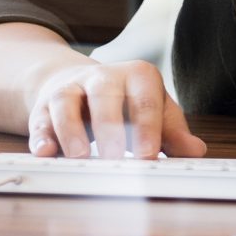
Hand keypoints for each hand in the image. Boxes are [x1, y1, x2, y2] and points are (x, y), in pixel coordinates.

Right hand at [23, 57, 205, 159]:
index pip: (145, 100)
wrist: (81, 84)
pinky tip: (45, 153)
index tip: (149, 156)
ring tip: (80, 158)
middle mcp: (103, 77)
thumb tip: (195, 150)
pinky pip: (40, 118)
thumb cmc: (127, 102)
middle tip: (115, 158)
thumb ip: (173, 131)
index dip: (147, 127)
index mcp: (137, 76)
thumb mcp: (155, 111)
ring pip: (66, 102)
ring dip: (71, 131)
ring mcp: (71, 89)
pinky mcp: (45, 105)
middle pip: (104, 96)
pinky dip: (41, 136)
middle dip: (109, 127)